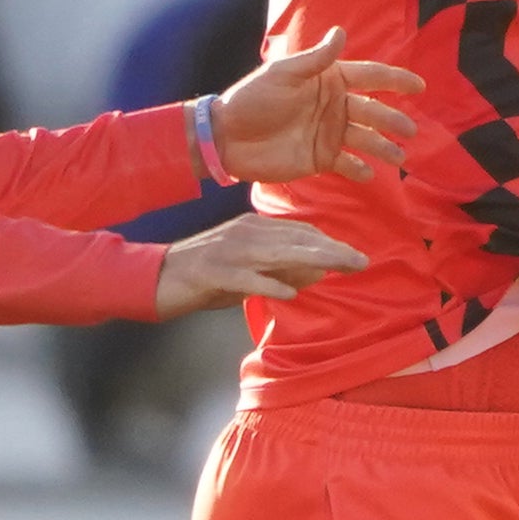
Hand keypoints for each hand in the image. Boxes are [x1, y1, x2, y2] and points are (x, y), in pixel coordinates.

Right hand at [153, 211, 368, 319]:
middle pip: (296, 239)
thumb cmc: (207, 276)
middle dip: (331, 250)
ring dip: (311, 260)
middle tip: (361, 261)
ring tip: (339, 268)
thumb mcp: (249, 270)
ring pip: (277, 253)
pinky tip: (289, 292)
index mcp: (254, 227)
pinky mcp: (212, 271)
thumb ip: (281, 269)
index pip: (300, 233)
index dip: (330, 244)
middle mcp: (245, 232)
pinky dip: (267, 284)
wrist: (157, 277)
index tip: (356, 257)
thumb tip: (318, 272)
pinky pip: (245, 277)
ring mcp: (228, 250)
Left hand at [209, 25, 424, 184]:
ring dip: (384, 147)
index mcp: (328, 81)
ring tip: (400, 157)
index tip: (419, 86)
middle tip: (410, 130)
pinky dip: (360, 170)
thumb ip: (315, 59)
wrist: (228, 137)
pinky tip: (370, 175)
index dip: (395, 81)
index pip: (369, 78)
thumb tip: (341, 32)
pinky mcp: (321, 159)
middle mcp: (334, 107)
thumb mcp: (283, 74)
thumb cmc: (253, 99)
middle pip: (373, 112)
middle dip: (393, 120)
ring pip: (366, 140)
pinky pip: (347, 165)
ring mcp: (329, 134)